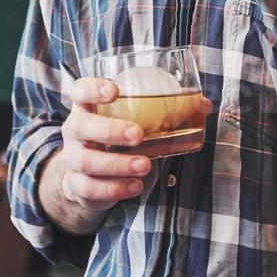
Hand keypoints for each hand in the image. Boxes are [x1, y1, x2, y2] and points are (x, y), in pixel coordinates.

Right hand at [56, 76, 155, 212]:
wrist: (86, 173)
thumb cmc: (114, 136)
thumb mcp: (133, 119)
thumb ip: (165, 110)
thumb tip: (203, 105)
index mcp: (87, 106)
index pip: (81, 90)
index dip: (94, 88)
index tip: (115, 91)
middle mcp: (75, 129)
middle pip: (81, 125)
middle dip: (110, 130)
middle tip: (138, 134)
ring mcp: (72, 158)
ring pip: (86, 160)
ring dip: (117, 164)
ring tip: (145, 166)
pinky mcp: (76, 184)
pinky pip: (89, 188)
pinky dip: (114, 188)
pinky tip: (135, 186)